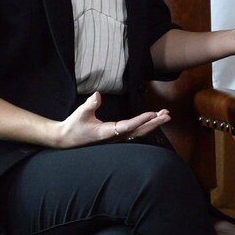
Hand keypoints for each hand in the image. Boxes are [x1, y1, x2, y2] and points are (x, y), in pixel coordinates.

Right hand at [52, 92, 170, 147]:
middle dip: (154, 123)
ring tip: (165, 116)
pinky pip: (134, 133)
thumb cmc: (73, 126)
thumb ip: (90, 104)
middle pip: (139, 131)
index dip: (141, 120)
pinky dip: (146, 126)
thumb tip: (97, 95)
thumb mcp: (80, 113)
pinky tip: (153, 121)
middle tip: (167, 115)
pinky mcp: (116, 137)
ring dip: (152, 124)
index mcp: (107, 132)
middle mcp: (114, 137)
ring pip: (138, 133)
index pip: (128, 126)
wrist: (66, 139)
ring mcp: (116, 139)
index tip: (153, 114)